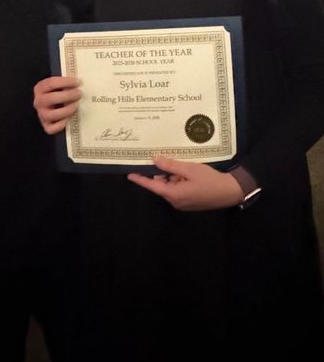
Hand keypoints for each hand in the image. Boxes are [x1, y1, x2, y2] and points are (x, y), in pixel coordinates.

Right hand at [33, 76, 81, 133]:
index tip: (78, 82)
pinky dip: (61, 125)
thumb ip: (66, 83)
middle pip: (50, 99)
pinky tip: (69, 119)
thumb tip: (81, 82)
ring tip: (76, 105)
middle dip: (67, 96)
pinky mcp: (46, 126)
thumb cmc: (58, 93)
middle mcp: (38, 102)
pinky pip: (51, 128)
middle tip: (79, 94)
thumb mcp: (58, 86)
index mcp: (40, 88)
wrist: (51, 106)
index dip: (65, 82)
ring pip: (51, 114)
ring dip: (66, 110)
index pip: (50, 83)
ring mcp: (41, 115)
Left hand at [127, 156, 243, 211]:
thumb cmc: (209, 180)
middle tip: (166, 158)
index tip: (129, 174)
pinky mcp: (190, 202)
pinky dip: (180, 180)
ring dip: (174, 176)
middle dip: (164, 173)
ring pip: (171, 186)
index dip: (141, 179)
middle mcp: (175, 201)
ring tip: (184, 165)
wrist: (230, 192)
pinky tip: (189, 172)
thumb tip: (156, 160)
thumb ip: (171, 165)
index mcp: (173, 194)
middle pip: (162, 185)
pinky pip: (179, 190)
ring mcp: (182, 203)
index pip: (152, 186)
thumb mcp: (189, 169)